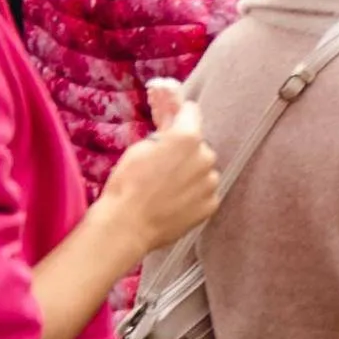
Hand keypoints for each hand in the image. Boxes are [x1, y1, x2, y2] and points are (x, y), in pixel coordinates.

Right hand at [101, 87, 221, 256]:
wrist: (127, 226)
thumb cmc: (127, 185)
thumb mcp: (139, 149)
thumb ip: (163, 135)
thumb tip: (172, 129)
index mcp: (187, 137)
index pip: (191, 112)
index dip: (180, 115)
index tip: (175, 120)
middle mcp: (206, 156)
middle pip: (198, 146)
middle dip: (185, 151)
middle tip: (163, 166)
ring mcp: (211, 182)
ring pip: (203, 170)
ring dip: (191, 174)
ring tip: (166, 188)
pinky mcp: (212, 204)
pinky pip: (205, 192)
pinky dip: (194, 194)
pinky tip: (174, 202)